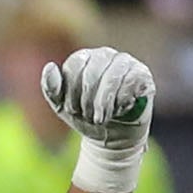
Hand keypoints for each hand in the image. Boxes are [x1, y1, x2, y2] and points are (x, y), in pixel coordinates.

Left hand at [41, 44, 153, 192]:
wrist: (112, 137)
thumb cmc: (87, 116)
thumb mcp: (63, 106)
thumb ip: (52, 88)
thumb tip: (50, 66)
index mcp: (84, 58)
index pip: (75, 64)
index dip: (72, 91)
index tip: (72, 110)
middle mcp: (106, 55)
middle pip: (93, 72)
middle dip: (87, 100)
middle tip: (87, 117)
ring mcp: (126, 63)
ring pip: (112, 77)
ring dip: (103, 103)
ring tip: (100, 119)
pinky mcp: (142, 74)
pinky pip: (131, 82)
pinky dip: (121, 101)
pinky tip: (119, 111)